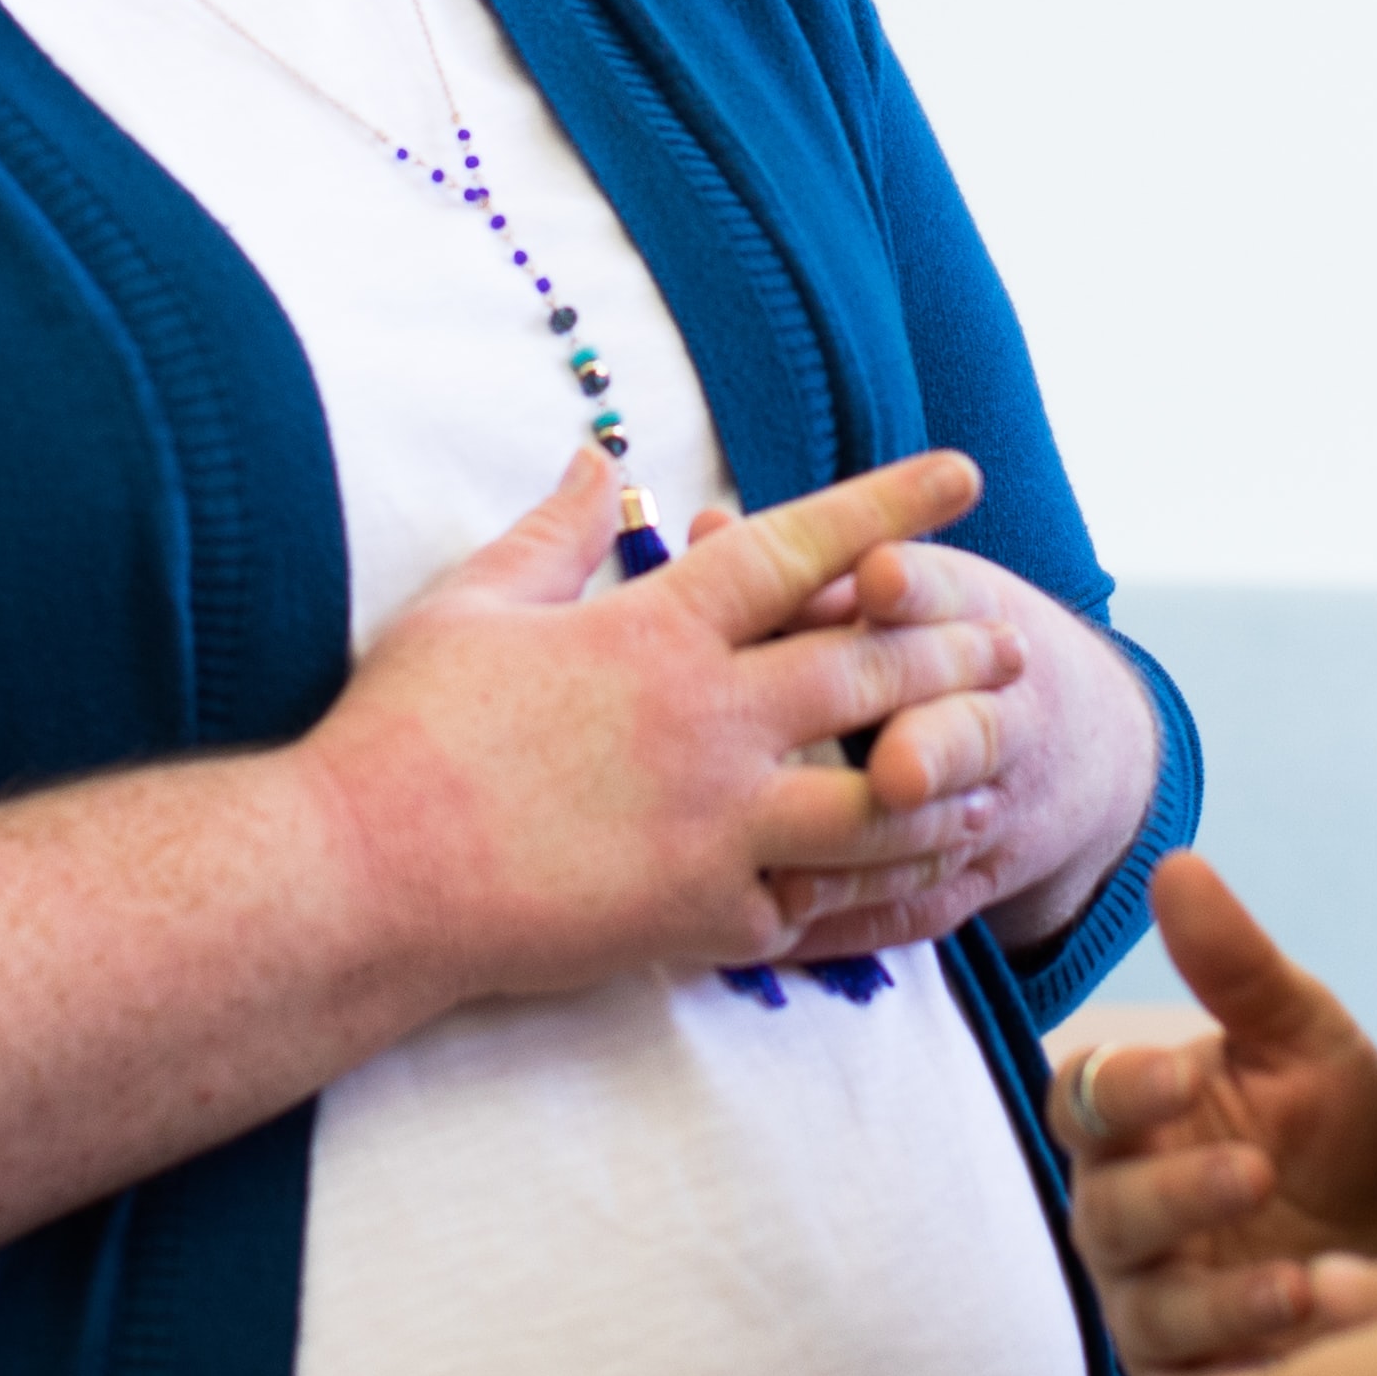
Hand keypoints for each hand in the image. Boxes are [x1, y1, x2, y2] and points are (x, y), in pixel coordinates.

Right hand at [309, 446, 1016, 1002]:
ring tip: (993, 773)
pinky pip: (819, 906)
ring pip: (875, 798)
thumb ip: (555, 532)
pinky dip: (876, 895)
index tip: (959, 477)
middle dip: (950, 652)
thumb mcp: (473, 604)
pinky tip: (916, 886)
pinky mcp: (703, 918)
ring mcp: (716, 826)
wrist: (363, 879)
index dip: (888, 508)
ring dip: (941, 781)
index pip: (799, 549)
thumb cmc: (403, 733)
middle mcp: (709, 721)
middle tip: (1013, 646)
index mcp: (657, 630)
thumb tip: (600, 457)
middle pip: (866, 669)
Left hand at [746, 527, 1152, 963]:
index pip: (952, 595)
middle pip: (971, 728)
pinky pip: (919, 907)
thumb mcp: (901, 590)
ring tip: (804, 878)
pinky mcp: (975, 877)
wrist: (1072, 742)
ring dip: (881, 855)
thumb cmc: (940, 642)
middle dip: (935, 744)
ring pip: (948, 832)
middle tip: (896, 768)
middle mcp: (999, 709)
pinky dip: (856, 920)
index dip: (917, 590)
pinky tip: (784, 928)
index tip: (879, 577)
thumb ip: (806, 574)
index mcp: (975, 618)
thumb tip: (702, 532)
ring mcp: (994, 801)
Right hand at [1053, 853, 1376, 1369]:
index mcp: (1135, 1124)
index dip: (1120, 1089)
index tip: (1182, 1068)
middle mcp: (1125, 1220)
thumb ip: (1238, 967)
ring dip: (1219, 1298)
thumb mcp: (1307, 1039)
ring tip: (1304, 1282)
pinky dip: (1243, 1375)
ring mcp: (1154, 1311)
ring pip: (1146, 1310)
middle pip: (1104, 1212)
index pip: (1083, 1102)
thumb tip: (1175, 864)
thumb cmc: (1343, 1131)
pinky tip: (1313, 1344)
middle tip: (1253, 1169)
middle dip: (1173, 1193)